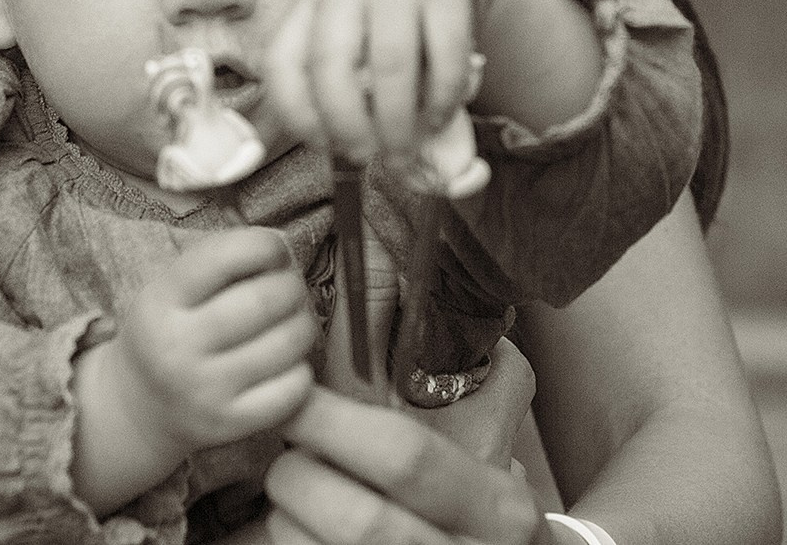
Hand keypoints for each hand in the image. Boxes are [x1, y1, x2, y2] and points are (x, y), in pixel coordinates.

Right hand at [99, 228, 317, 465]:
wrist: (136, 411)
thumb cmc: (168, 333)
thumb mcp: (169, 290)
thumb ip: (218, 262)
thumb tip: (281, 247)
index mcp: (160, 302)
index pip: (224, 257)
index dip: (265, 245)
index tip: (276, 250)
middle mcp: (176, 348)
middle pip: (264, 300)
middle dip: (292, 286)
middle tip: (292, 289)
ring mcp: (203, 391)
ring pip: (286, 343)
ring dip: (304, 324)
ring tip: (295, 321)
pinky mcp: (228, 425)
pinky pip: (292, 390)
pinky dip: (301, 369)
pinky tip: (287, 362)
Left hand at [262, 386, 552, 544]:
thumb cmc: (484, 491)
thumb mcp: (488, 434)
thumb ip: (445, 368)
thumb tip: (377, 268)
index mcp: (500, 505)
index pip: (406, 456)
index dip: (336, 422)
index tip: (297, 398)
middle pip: (361, 523)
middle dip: (302, 482)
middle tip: (286, 456)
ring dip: (288, 520)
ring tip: (291, 491)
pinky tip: (297, 526)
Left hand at [264, 0, 505, 164]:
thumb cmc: (380, 11)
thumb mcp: (342, 29)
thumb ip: (323, 81)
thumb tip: (301, 146)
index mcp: (310, 2)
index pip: (282, 61)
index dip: (296, 113)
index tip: (321, 145)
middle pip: (332, 62)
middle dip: (346, 123)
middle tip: (362, 156)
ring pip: (390, 63)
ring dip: (395, 121)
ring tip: (401, 152)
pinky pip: (445, 56)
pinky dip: (441, 99)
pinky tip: (436, 120)